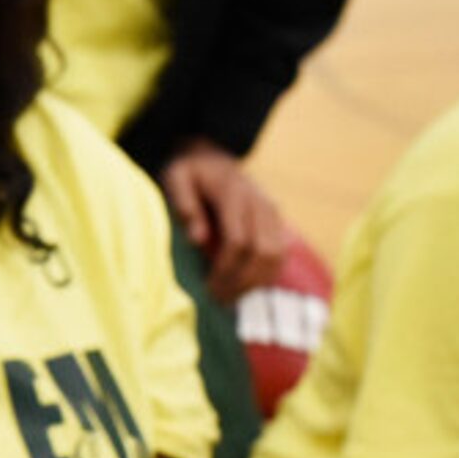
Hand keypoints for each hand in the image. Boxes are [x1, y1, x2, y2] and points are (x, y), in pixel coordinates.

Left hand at [159, 137, 291, 302]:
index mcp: (234, 193)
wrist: (213, 157)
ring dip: (256, 282)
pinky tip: (246, 287)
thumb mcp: (177, 178)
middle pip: (263, 251)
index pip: (238, 240)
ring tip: (231, 298)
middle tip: (219, 299)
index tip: (209, 288)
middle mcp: (259, 202)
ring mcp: (272, 212)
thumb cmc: (191, 172)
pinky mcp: (277, 221)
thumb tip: (198, 239)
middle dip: (242, 281)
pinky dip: (267, 275)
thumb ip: (185, 203)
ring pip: (277, 255)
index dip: (226, 268)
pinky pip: (281, 254)